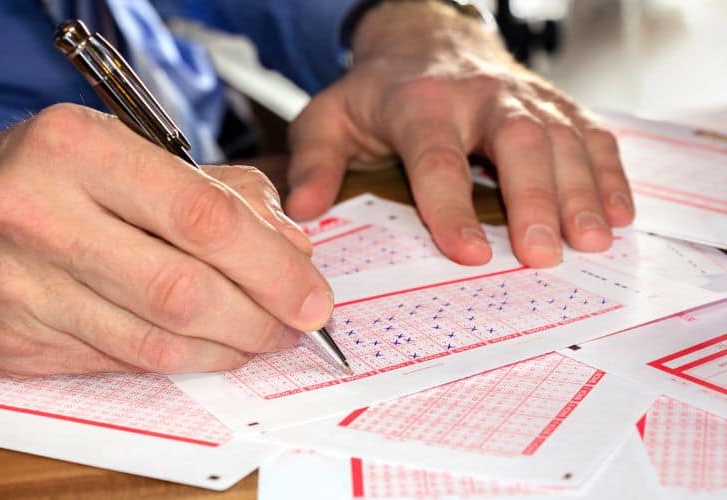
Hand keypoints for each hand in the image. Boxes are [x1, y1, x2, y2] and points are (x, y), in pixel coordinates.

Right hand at [0, 104, 331, 376]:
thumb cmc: (45, 176)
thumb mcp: (127, 153)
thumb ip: (218, 193)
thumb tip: (290, 247)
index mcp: (77, 148)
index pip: (202, 217)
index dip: (272, 265)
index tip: (313, 293)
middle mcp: (38, 216)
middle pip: (184, 288)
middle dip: (260, 315)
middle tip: (297, 322)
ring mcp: (20, 287)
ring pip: (157, 339)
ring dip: (229, 344)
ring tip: (262, 335)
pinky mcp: (15, 344)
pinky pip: (124, 362)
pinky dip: (182, 358)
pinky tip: (209, 345)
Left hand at [286, 0, 633, 267]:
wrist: (426, 40)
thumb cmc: (379, 92)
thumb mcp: (330, 119)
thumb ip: (314, 163)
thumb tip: (304, 213)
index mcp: (419, 102)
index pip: (437, 157)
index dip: (452, 207)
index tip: (470, 254)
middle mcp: (478, 95)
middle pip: (517, 142)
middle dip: (534, 199)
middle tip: (542, 255)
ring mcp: (523, 96)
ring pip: (563, 138)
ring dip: (581, 192)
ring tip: (590, 242)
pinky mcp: (553, 104)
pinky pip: (590, 133)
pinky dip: (609, 173)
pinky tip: (618, 214)